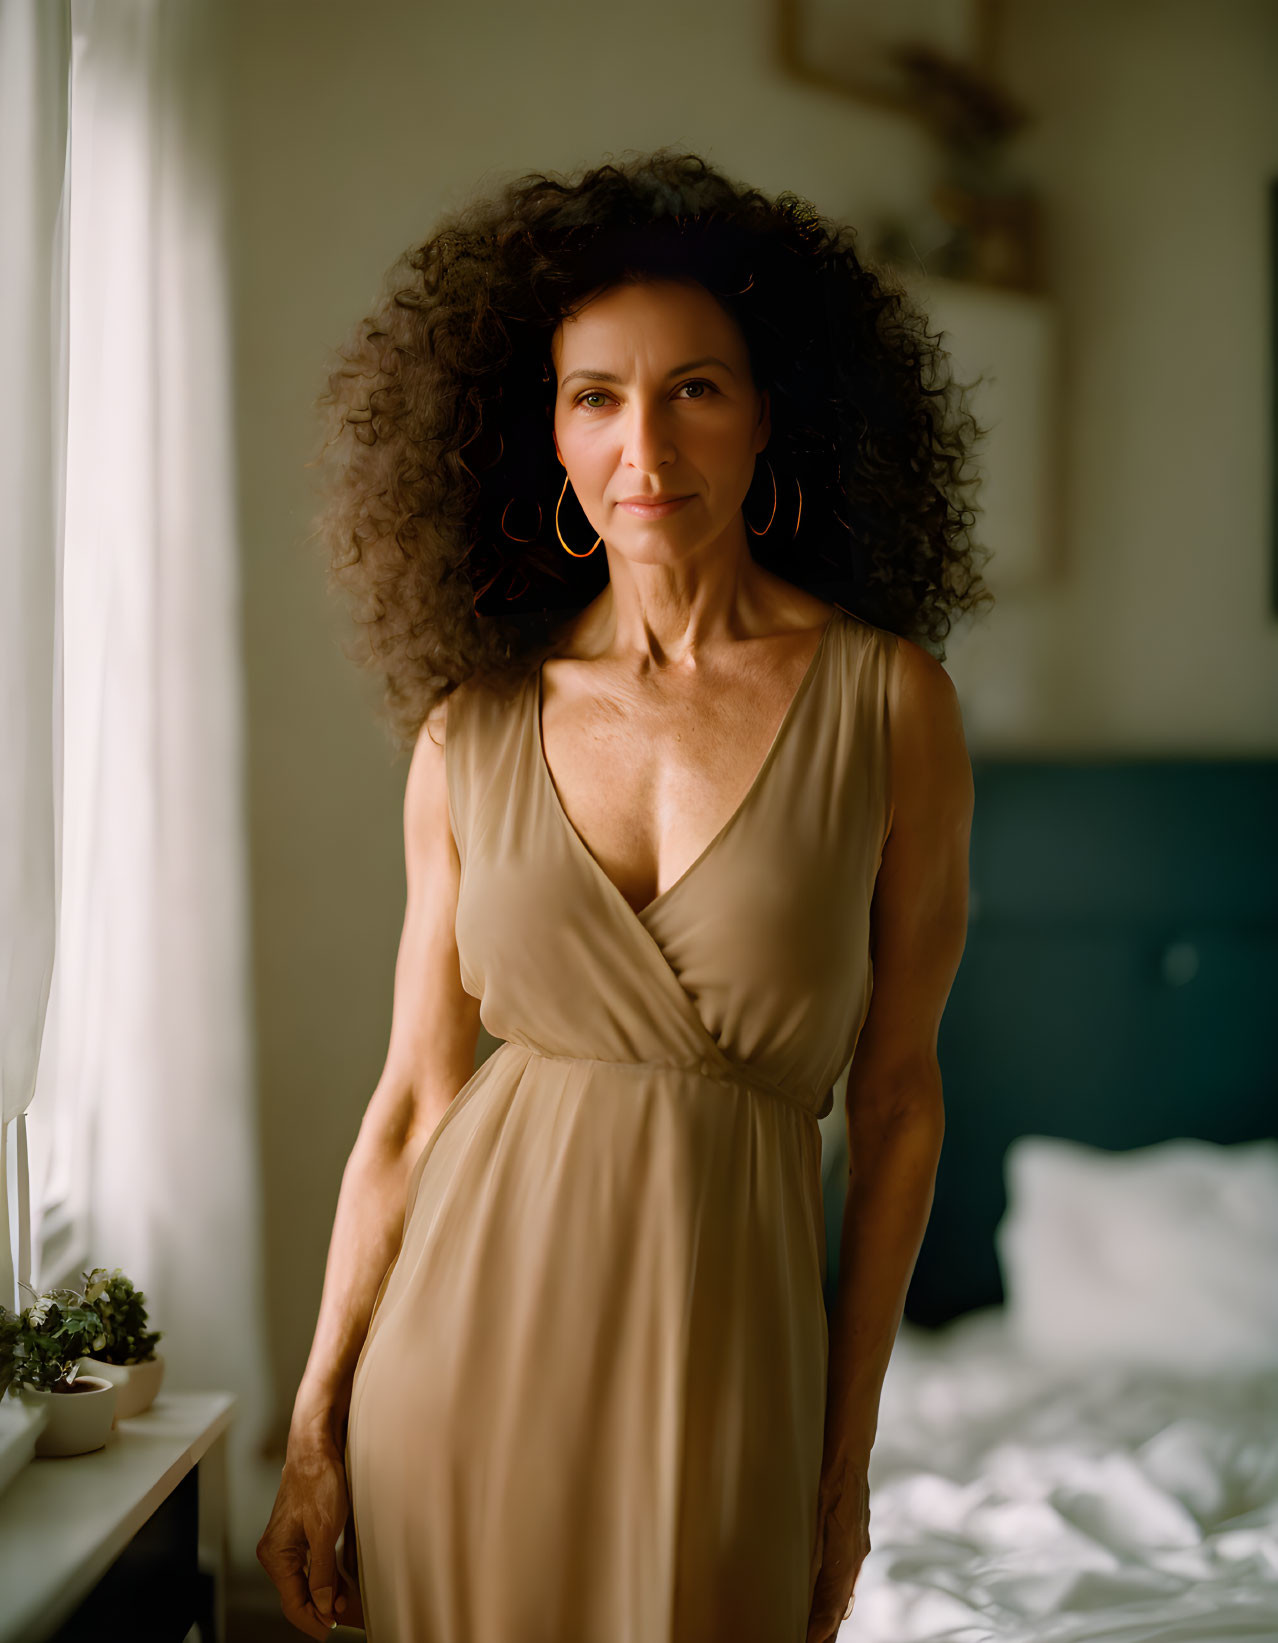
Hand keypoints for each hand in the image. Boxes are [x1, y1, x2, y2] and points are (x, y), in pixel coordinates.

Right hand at [257, 1428, 363, 1637]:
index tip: (333, 1631)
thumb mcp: (324, 1530)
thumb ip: (323, 1572)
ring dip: (324, 1595)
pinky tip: (339, 1584)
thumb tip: (324, 1606)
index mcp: (275, 1554)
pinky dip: (323, 1578)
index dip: (314, 1620)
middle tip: (345, 1620)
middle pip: (296, 1595)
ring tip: (346, 1604)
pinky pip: (308, 1567)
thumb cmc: (317, 1481)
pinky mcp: (297, 1536)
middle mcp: (275, 1553)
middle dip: (320, 1610)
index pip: (292, 1603)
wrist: (316, 1448)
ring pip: (304, 1582)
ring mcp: (285, 1545)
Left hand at [805, 1463, 870, 1642]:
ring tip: (818, 1636)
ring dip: (831, 1615)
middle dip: (827, 1628)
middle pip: (841, 1604)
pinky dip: (836, 1596)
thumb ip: (812, 1545)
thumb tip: (804, 1579)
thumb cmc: (828, 1477)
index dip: (822, 1625)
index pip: (834, 1602)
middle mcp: (855, 1556)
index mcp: (846, 1552)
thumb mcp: (814, 1509)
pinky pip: (846, 1577)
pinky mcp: (855, 1540)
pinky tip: (829, 1603)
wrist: (849, 1452)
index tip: (809, 1642)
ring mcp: (857, 1549)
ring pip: (844, 1592)